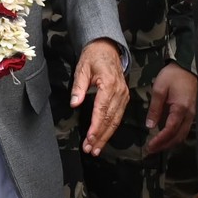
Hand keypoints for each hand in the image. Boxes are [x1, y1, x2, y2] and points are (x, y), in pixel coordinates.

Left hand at [70, 38, 127, 155]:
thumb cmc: (93, 57)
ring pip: (115, 120)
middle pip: (110, 119)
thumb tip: (74, 103)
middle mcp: (120, 92)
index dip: (96, 125)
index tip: (89, 138)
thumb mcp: (82, 68)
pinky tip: (103, 138)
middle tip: (90, 149)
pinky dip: (110, 129)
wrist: (107, 48)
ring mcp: (124, 95)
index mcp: (110, 84)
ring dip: (105, 136)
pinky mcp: (124, 98)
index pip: (102, 109)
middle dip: (100, 136)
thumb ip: (78, 87)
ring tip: (95, 149)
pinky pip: (118, 116)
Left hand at [143, 64, 197, 154]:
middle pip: (178, 137)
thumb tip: (150, 126)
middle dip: (165, 146)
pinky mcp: (193, 113)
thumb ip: (154, 108)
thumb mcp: (159, 89)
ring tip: (157, 145)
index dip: (160, 141)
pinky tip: (167, 136)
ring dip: (170, 142)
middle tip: (151, 150)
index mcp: (180, 109)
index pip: (170, 130)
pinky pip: (185, 129)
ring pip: (183, 135)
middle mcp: (190, 115)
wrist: (188, 66)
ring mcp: (193, 115)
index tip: (149, 147)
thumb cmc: (172, 76)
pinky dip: (176, 136)